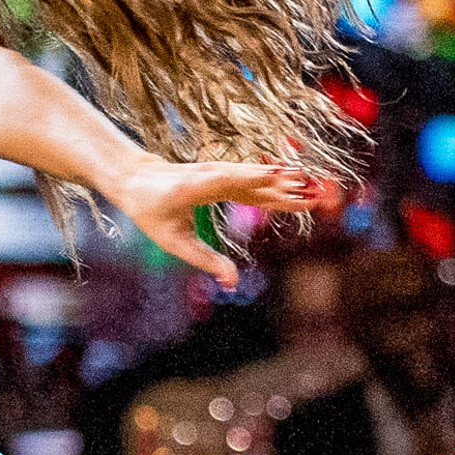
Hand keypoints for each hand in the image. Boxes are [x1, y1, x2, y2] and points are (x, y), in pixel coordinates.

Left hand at [111, 160, 343, 283]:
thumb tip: (231, 282)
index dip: (251, 178)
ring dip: (286, 184)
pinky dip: (276, 186)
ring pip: (258, 179)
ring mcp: (220, 172)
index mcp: (194, 187)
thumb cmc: (153, 211)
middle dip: (284, 187)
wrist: (138, 179)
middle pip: (253, 181)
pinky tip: (298, 189)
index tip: (277, 176)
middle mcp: (211, 174)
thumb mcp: (174, 242)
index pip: (227, 182)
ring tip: (315, 190)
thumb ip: (205, 260)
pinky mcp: (226, 175)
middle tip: (314, 194)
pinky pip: (254, 182)